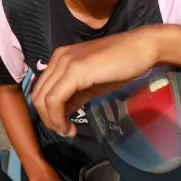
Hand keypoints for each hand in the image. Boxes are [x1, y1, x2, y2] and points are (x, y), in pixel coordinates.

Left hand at [30, 27, 159, 136]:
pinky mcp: (75, 71)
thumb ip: (75, 95)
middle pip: (38, 95)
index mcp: (60, 59)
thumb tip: (62, 114)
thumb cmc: (121, 64)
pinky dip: (58, 118)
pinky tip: (71, 126)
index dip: (47, 113)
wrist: (142, 49)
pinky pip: (55, 99)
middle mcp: (58, 58)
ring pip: (44, 99)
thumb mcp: (92, 83)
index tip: (63, 126)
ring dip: (52, 121)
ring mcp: (66, 63)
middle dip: (48, 119)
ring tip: (68, 131)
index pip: (41, 90)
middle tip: (65, 131)